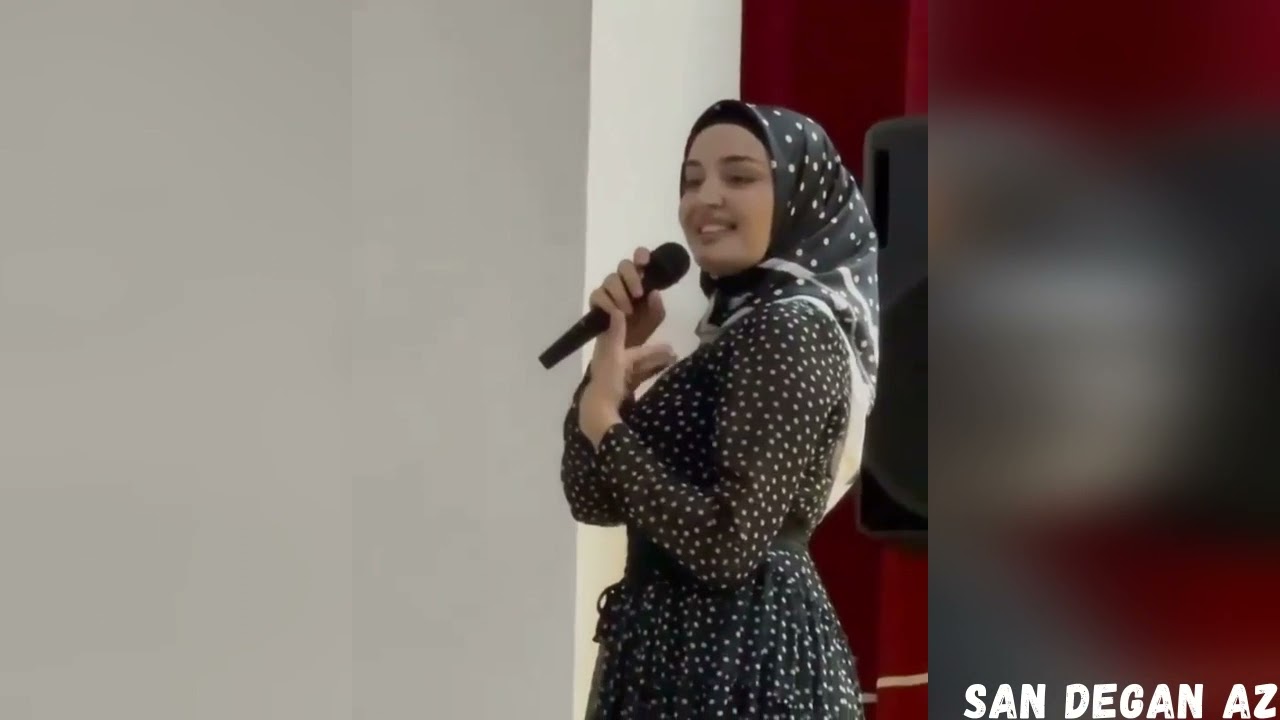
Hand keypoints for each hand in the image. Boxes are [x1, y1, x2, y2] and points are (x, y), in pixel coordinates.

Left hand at [579, 309, 676, 446]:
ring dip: (655, 366)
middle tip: (676, 355)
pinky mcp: (622, 398)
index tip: (668, 344)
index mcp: (608, 358)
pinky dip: (650, 377)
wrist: (600, 418)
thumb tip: (616, 309)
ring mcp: (617, 385)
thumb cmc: (607, 386)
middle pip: (637, 360)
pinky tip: (663, 377)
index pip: (633, 350)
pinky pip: (638, 382)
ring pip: (639, 371)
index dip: (650, 347)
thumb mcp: (613, 358)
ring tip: (674, 364)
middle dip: (655, 356)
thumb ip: (616, 335)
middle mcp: (612, 369)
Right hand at [588, 247, 666, 347]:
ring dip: (620, 294)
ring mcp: (608, 289)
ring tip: (627, 311)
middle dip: (631, 277)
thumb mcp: (654, 318)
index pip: (639, 258)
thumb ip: (657, 306)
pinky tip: (614, 313)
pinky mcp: (596, 301)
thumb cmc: (641, 326)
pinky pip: (598, 294)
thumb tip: (654, 293)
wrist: (625, 346)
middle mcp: (623, 280)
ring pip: (611, 279)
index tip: (644, 262)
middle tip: (638, 294)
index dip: (641, 255)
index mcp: (640, 279)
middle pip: (623, 265)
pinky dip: (607, 303)